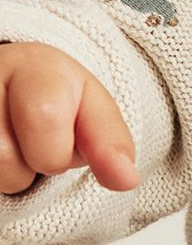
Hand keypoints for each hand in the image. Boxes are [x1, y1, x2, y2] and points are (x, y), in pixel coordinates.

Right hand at [0, 41, 138, 194]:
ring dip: (7, 176)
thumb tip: (126, 180)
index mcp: (32, 65)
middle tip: (34, 143)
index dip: (58, 150)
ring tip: (13, 147)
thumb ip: (110, 143)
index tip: (61, 140)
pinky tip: (0, 153)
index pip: (43, 119)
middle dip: (32, 166)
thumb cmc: (54, 98)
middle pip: (6, 161)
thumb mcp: (91, 109)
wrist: (12, 83)